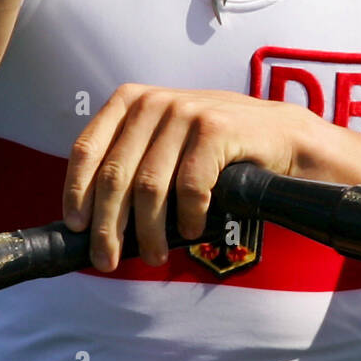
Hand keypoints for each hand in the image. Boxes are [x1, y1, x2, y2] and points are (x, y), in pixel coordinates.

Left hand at [62, 84, 319, 270]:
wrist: (283, 137)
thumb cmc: (218, 150)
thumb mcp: (166, 144)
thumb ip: (132, 164)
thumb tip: (93, 220)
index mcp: (131, 102)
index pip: (87, 149)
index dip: (77, 192)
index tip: (77, 227)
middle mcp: (154, 102)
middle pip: (115, 174)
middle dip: (109, 225)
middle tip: (107, 259)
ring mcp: (185, 112)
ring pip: (150, 187)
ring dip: (148, 231)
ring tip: (154, 255)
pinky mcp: (216, 129)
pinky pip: (190, 186)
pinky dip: (187, 217)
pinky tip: (191, 230)